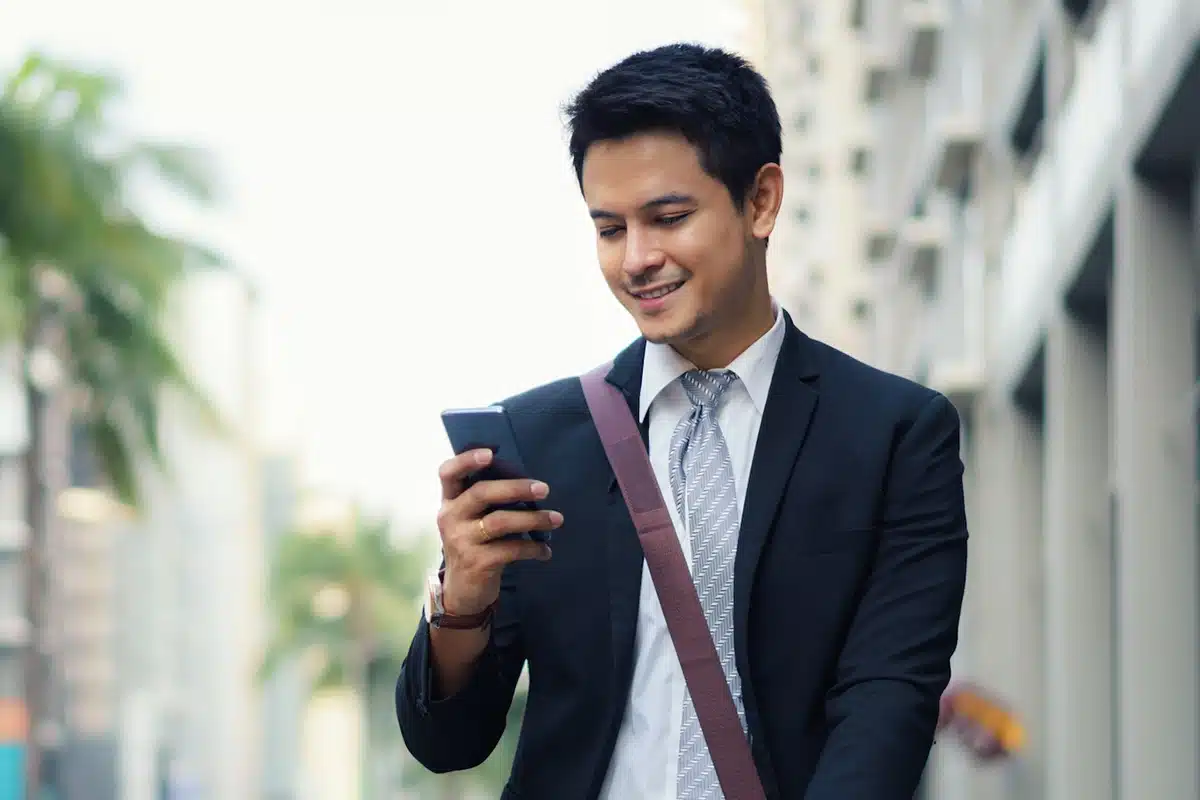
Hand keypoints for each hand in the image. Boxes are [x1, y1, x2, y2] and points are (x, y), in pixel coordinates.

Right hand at [436, 448, 562, 614]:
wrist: (462, 591)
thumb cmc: (474, 545)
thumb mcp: (470, 520)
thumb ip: (486, 500)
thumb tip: (527, 481)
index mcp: (449, 502)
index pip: (448, 473)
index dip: (467, 460)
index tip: (491, 453)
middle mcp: (450, 518)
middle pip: (481, 493)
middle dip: (516, 488)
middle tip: (544, 489)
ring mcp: (461, 541)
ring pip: (500, 521)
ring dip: (534, 519)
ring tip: (556, 520)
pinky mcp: (477, 563)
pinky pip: (511, 549)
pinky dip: (533, 549)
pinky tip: (545, 551)